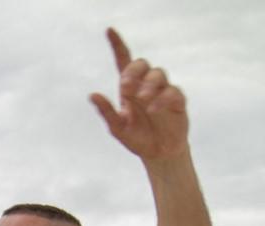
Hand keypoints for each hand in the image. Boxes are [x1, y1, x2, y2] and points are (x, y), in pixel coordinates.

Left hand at [89, 28, 188, 161]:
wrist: (157, 153)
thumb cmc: (136, 138)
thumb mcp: (117, 128)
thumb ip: (106, 112)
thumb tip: (92, 95)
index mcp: (129, 89)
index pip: (123, 62)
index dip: (117, 45)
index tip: (108, 30)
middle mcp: (146, 86)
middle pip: (141, 64)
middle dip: (133, 72)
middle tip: (125, 88)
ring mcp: (163, 91)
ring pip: (158, 74)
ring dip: (148, 85)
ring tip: (142, 100)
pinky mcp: (177, 101)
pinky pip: (173, 91)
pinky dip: (162, 98)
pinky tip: (154, 109)